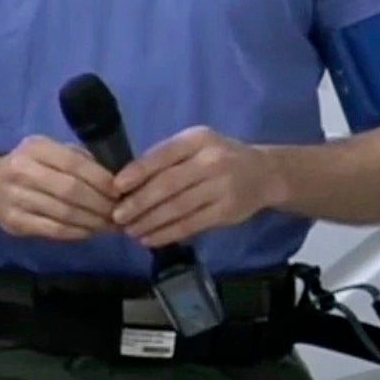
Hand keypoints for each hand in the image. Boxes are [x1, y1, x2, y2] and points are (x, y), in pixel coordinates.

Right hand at [0, 136, 120, 241]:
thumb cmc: (30, 165)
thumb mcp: (50, 151)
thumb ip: (79, 160)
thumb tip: (115, 180)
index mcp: (36, 148)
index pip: (75, 164)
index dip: (101, 179)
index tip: (120, 191)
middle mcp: (23, 171)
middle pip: (71, 191)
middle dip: (100, 204)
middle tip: (120, 213)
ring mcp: (16, 198)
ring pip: (64, 213)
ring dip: (92, 222)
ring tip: (110, 225)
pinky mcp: (15, 222)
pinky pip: (53, 230)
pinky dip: (77, 233)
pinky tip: (90, 232)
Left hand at [111, 127, 285, 248]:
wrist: (264, 173)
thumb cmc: (219, 157)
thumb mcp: (195, 146)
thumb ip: (167, 158)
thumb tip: (126, 183)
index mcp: (197, 140)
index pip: (162, 155)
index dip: (137, 172)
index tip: (115, 187)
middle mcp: (210, 161)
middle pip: (168, 185)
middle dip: (139, 203)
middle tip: (118, 216)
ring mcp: (221, 187)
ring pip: (178, 208)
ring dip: (150, 222)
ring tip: (130, 231)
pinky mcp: (226, 211)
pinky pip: (191, 225)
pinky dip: (168, 234)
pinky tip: (150, 239)